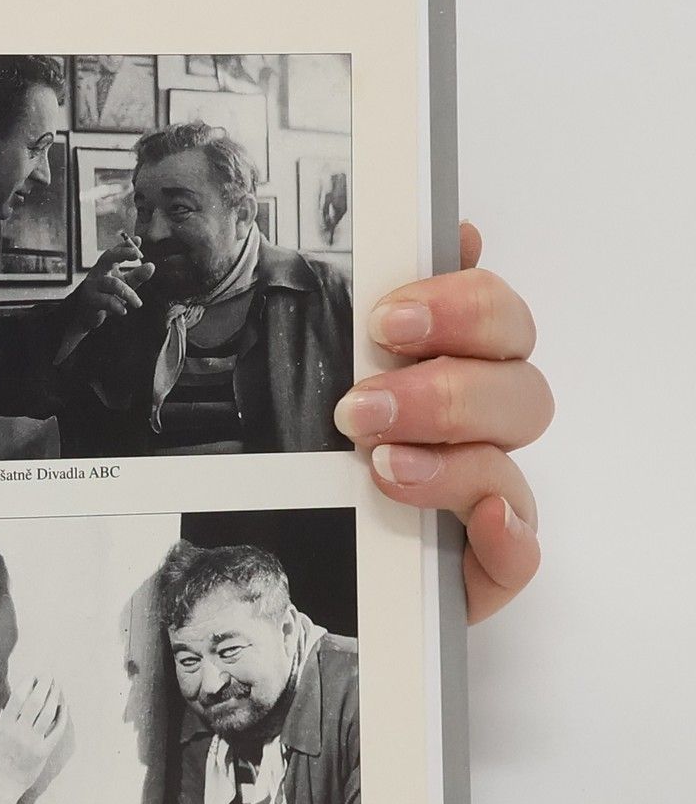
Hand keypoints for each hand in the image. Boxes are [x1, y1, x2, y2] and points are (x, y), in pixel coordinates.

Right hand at [0, 671, 65, 794]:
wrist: (2, 784)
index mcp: (4, 726)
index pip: (18, 698)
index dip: (28, 683)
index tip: (33, 675)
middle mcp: (19, 732)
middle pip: (35, 702)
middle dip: (44, 685)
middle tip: (49, 675)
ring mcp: (33, 742)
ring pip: (48, 714)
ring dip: (54, 697)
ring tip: (57, 686)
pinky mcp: (44, 751)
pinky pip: (57, 731)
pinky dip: (62, 717)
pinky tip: (64, 706)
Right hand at [65, 236, 155, 334]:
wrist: (87, 315)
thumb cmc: (107, 295)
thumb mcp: (125, 284)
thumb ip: (138, 275)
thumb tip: (151, 266)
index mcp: (107, 265)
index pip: (116, 251)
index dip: (126, 245)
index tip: (138, 240)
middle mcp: (98, 271)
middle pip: (108, 257)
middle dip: (123, 253)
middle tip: (137, 255)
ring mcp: (93, 284)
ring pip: (113, 284)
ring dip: (128, 293)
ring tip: (138, 304)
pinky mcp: (91, 299)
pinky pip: (105, 300)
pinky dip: (116, 306)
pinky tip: (123, 311)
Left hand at [333, 222, 550, 622]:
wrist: (283, 559)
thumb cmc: (305, 463)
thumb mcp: (302, 381)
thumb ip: (352, 313)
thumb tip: (439, 237)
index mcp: (447, 370)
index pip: (491, 315)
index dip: (456, 303)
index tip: (385, 318)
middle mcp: (474, 431)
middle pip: (513, 384)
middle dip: (440, 389)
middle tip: (360, 408)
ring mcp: (482, 499)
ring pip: (509, 460)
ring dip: (449, 456)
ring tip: (377, 465)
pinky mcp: (478, 566)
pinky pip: (520, 552)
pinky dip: (508, 536)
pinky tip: (481, 523)